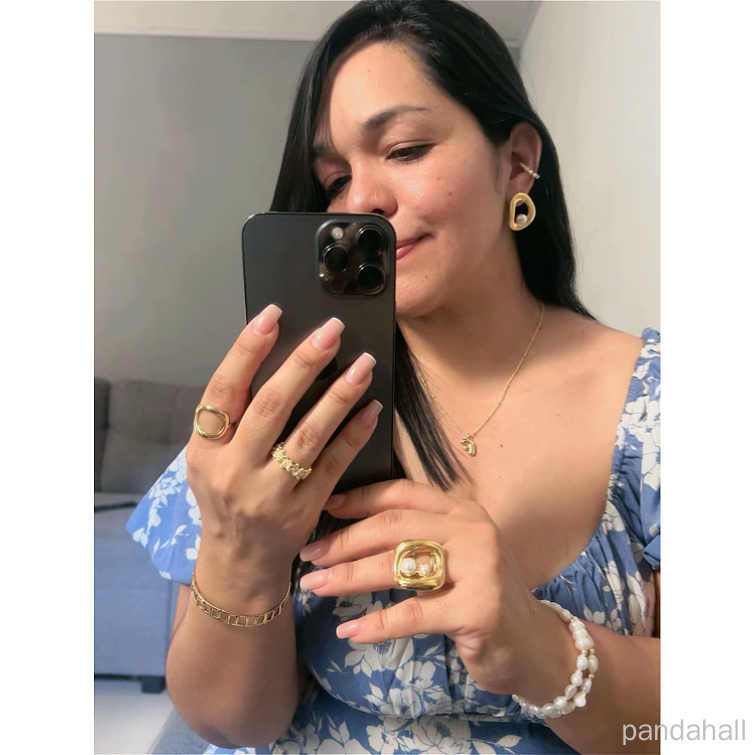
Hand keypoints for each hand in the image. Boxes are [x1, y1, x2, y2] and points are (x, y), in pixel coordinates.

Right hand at [185, 304, 382, 583]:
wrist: (239, 559)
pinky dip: (354, 433)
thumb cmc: (225, 494)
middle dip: (304, 363)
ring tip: (363, 363)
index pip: (223, 390)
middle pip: (272, 406)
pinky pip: (334, 464)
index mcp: (205, 449)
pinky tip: (371, 407)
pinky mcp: (304, 509)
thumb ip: (233, 417)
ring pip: (309, 434)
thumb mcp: (209, 457)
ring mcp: (271, 493)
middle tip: (333, 330)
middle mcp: (234, 470)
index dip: (246, 350)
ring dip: (340, 395)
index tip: (272, 315)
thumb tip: (276, 357)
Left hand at [297, 479, 565, 695]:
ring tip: (316, 586)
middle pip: (394, 526)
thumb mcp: (458, 556)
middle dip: (345, 540)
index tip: (324, 508)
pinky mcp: (478, 608)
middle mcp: (473, 530)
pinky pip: (414, 613)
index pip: (404, 493)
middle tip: (310, 556)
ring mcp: (480, 567)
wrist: (537, 646)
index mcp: (463, 511)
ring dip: (350, 576)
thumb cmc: (484, 597)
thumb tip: (352, 531)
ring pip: (399, 565)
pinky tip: (349, 630)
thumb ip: (421, 538)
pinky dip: (377, 623)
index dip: (361, 497)